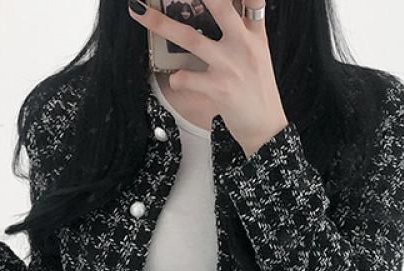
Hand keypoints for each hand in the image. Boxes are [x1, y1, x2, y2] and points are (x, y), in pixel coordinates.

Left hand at [128, 0, 288, 157]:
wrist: (265, 126)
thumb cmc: (257, 90)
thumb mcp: (260, 54)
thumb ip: (247, 29)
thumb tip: (225, 9)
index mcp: (255, 35)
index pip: (252, 0)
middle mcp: (244, 45)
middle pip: (219, 6)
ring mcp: (230, 66)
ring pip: (190, 38)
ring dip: (161, 23)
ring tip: (138, 12)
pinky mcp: (218, 89)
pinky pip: (186, 78)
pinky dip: (176, 77)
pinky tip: (177, 79)